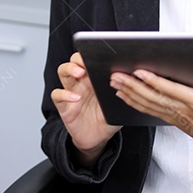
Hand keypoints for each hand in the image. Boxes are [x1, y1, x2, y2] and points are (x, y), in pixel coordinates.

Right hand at [51, 52, 121, 167]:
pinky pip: (57, 95)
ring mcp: (71, 92)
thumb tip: (135, 81)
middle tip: (87, 63)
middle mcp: (81, 83)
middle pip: (73, 61)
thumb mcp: (120, 105)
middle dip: (78, 59)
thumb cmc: (108, 119)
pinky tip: (75, 98)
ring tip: (80, 73)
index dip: (90, 55)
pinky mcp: (64, 106)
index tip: (98, 55)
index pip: (88, 60)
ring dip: (69, 69)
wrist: (98, 138)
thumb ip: (124, 93)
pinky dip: (64, 94)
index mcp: (94, 79)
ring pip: (63, 72)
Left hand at [111, 67, 192, 164]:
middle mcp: (184, 110)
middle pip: (154, 97)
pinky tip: (124, 95)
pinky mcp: (173, 119)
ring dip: (130, 93)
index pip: (173, 92)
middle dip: (134, 86)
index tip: (141, 72)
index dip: (156, 82)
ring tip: (114, 82)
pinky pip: (150, 110)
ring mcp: (176, 116)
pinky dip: (135, 102)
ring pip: (149, 104)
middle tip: (117, 76)